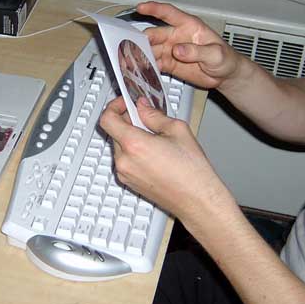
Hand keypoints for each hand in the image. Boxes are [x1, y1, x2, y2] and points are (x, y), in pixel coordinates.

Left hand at [99, 96, 232, 222]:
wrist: (197, 200)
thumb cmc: (192, 171)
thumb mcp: (177, 130)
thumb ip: (154, 115)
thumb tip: (143, 107)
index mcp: (134, 145)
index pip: (107, 119)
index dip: (114, 106)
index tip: (126, 102)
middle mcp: (124, 161)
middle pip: (114, 131)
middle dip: (127, 120)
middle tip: (146, 117)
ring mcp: (125, 174)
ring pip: (119, 146)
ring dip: (131, 137)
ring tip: (155, 137)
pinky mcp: (129, 182)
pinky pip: (124, 160)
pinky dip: (134, 151)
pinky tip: (154, 152)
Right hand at [137, 1, 242, 90]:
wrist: (226, 75)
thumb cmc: (225, 59)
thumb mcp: (216, 54)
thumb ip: (198, 51)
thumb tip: (178, 49)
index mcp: (189, 26)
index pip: (169, 13)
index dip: (154, 9)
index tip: (141, 7)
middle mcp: (177, 36)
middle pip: (155, 34)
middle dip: (144, 39)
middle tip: (136, 47)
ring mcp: (171, 50)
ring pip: (152, 50)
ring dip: (143, 55)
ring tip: (135, 61)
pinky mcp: (169, 64)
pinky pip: (154, 64)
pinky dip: (147, 67)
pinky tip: (143, 70)